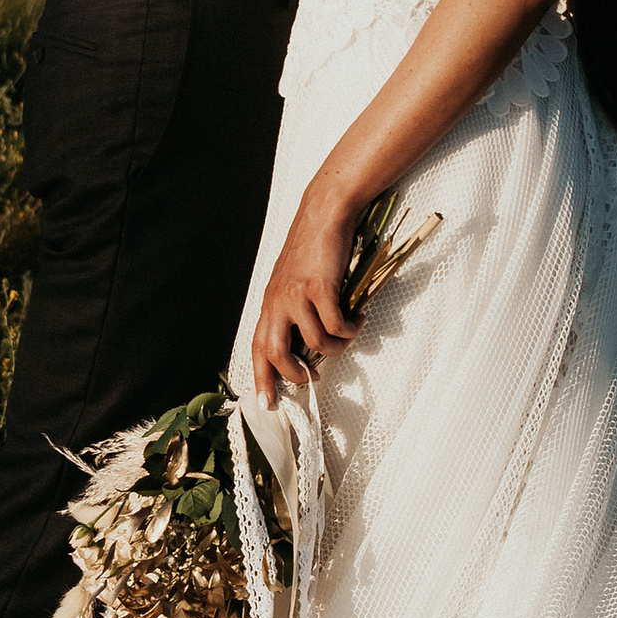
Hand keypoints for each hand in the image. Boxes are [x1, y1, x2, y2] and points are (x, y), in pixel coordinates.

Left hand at [251, 196, 357, 408]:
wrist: (324, 214)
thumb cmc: (312, 248)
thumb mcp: (292, 281)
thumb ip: (294, 310)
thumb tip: (309, 345)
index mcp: (270, 303)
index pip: (258, 347)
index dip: (261, 378)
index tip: (267, 403)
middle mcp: (278, 302)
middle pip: (276, 353)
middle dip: (294, 375)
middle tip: (312, 378)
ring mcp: (298, 295)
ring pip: (315, 342)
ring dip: (336, 348)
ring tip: (348, 335)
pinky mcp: (321, 288)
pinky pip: (336, 325)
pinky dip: (350, 330)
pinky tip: (358, 320)